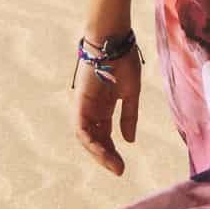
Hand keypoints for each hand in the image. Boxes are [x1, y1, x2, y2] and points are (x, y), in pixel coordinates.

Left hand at [72, 43, 139, 176]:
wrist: (113, 39)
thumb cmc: (123, 60)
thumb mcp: (130, 93)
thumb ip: (129, 116)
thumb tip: (129, 140)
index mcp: (104, 107)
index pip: (105, 135)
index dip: (112, 151)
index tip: (122, 166)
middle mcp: (92, 109)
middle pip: (95, 139)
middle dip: (106, 156)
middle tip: (119, 169)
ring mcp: (84, 106)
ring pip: (86, 137)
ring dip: (98, 153)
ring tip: (113, 164)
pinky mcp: (79, 102)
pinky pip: (81, 127)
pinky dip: (90, 141)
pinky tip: (102, 150)